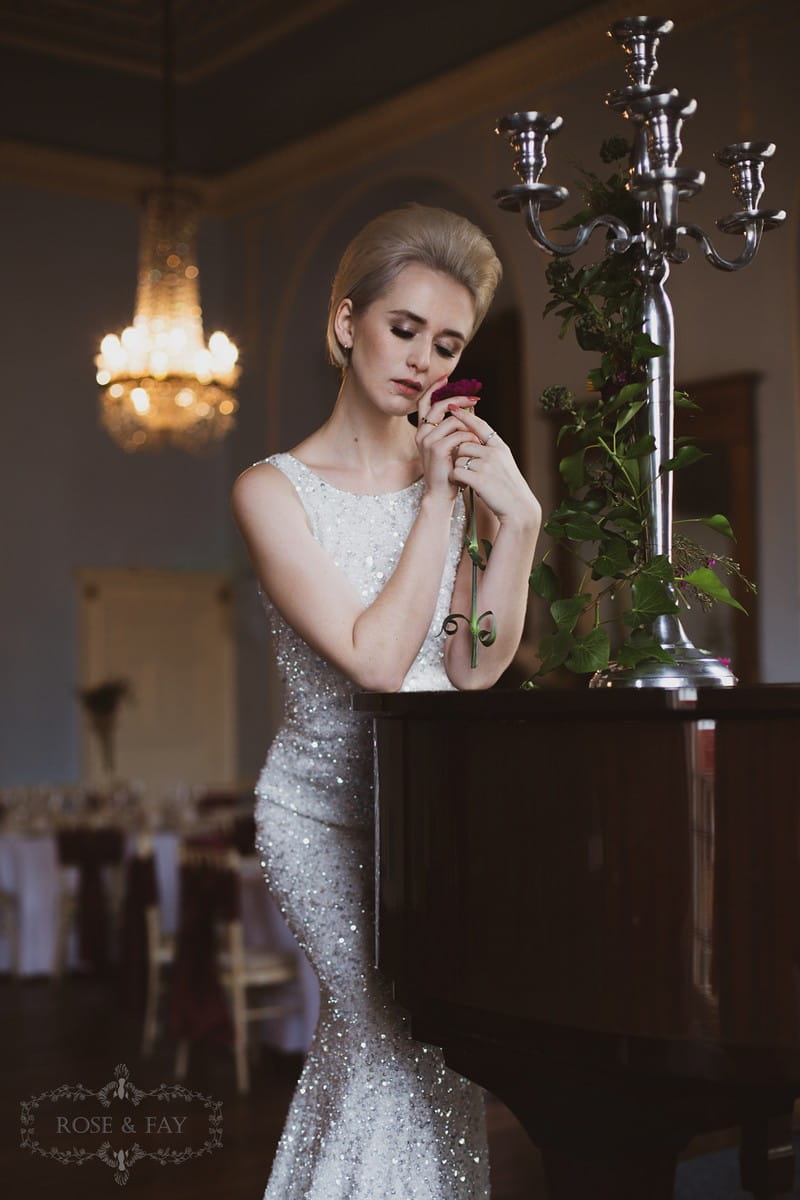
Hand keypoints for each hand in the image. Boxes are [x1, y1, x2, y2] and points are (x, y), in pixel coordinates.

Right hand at [415, 378, 479, 500]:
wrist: (442, 493)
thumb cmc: (449, 470)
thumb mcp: (453, 445)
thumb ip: (458, 426)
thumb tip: (471, 405)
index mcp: (423, 431)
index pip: (425, 403)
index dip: (434, 389)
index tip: (446, 377)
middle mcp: (422, 433)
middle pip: (439, 405)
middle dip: (459, 399)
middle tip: (475, 399)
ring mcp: (427, 440)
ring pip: (453, 420)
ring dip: (469, 427)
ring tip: (477, 439)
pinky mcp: (436, 448)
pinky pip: (458, 434)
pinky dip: (469, 439)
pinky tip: (474, 447)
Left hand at [448, 407, 539, 526]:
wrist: (518, 508)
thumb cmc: (508, 487)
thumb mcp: (503, 463)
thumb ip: (490, 449)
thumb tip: (472, 437)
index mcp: (500, 446)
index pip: (480, 426)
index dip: (465, 416)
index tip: (453, 408)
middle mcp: (494, 452)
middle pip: (463, 444)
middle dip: (460, 457)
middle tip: (468, 471)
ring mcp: (487, 465)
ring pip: (458, 459)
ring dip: (459, 469)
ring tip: (471, 480)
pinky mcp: (479, 478)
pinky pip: (456, 472)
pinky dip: (456, 480)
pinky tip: (465, 486)